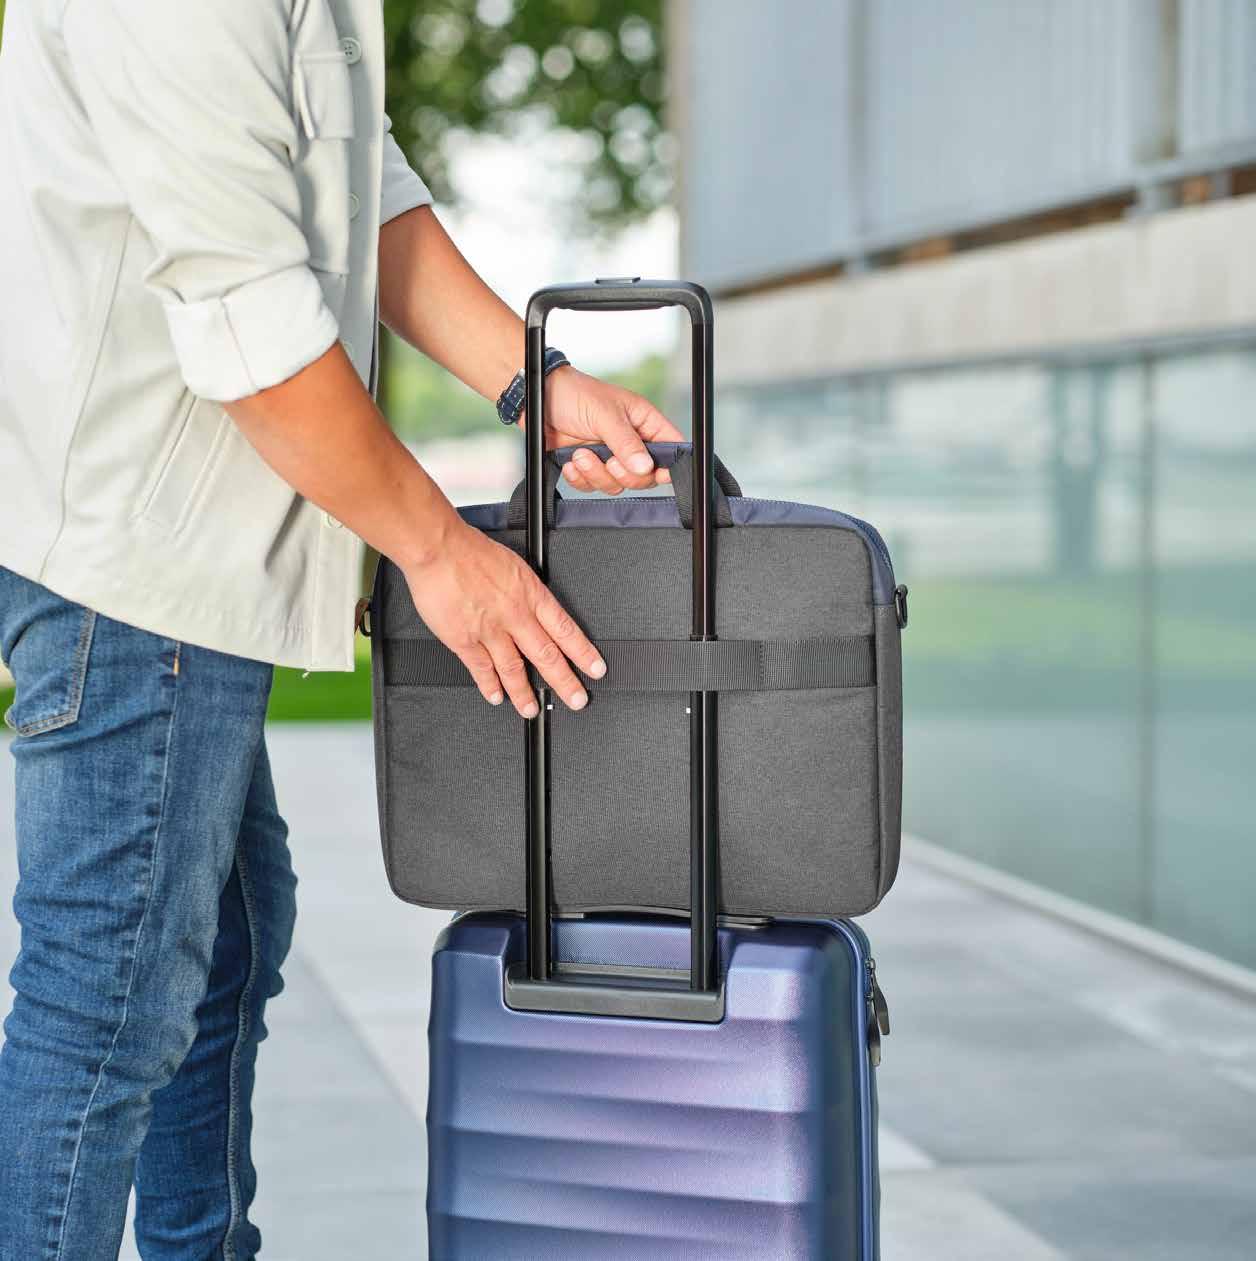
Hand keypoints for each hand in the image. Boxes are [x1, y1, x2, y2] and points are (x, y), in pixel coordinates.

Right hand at [404, 517, 604, 715]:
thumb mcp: (515, 566)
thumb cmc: (471, 551)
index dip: (583, 653)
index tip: (595, 668)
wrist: (439, 549)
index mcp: (531, 595)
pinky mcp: (463, 639)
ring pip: (514, 669)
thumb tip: (536, 606)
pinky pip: (481, 668)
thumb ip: (526, 592)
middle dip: (564, 681)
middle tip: (577, 700)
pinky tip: (496, 696)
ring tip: (532, 709)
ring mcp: (490, 630)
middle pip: (547, 655)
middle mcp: (515, 615)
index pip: (566, 630)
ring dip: (525, 693)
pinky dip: (489, 685)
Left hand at [538, 366, 684, 494]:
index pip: (670, 448)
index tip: (653, 472)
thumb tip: (645, 466)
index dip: (667, 464)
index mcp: (644, 423)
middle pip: (644, 476)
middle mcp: (631, 443)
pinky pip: (592, 486)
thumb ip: (626, 443)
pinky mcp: (590, 467)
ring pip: (617, 484)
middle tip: (609, 460)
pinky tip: (571, 462)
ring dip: (596, 474)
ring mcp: (610, 456)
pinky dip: (580, 478)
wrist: (540, 399)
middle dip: (624, 474)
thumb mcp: (605, 415)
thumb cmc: (576, 394)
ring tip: (580, 454)